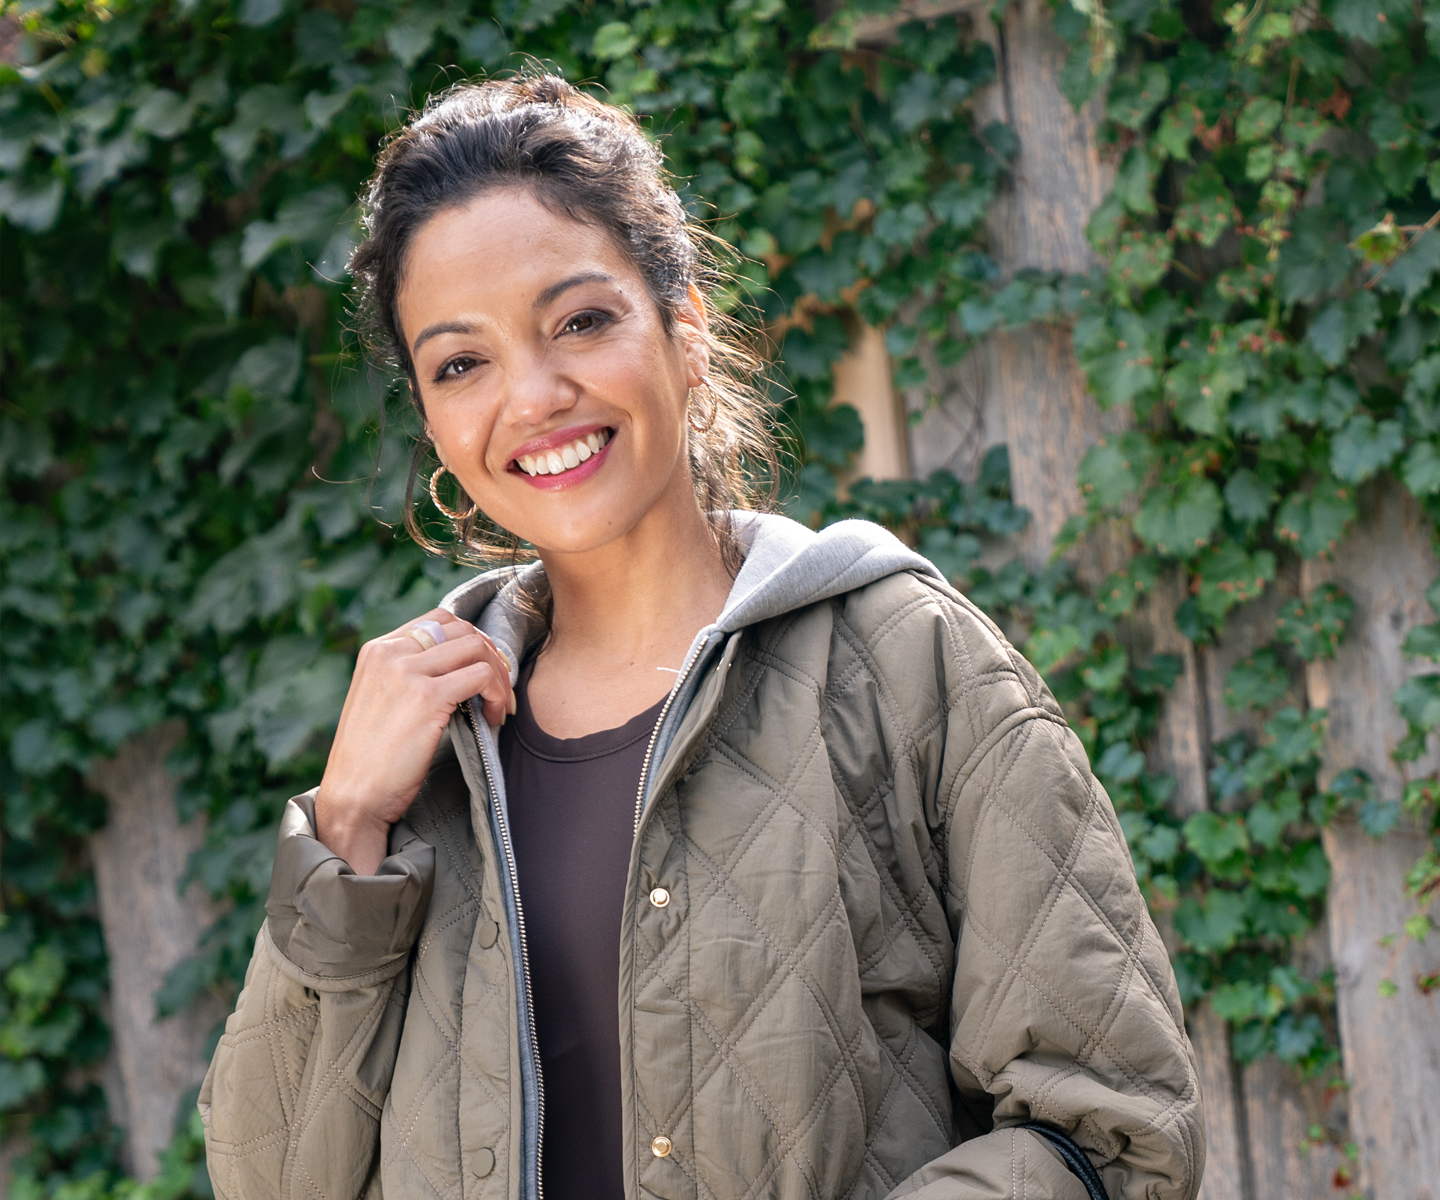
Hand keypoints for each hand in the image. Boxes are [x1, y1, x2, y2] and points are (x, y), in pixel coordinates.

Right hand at [315, 609, 515, 873]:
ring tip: (498, 707)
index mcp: (377, 650)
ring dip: (499, 676)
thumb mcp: (381, 701)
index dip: (470, 642)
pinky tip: (493, 718)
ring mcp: (408, 672)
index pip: (439, 621)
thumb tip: (457, 666)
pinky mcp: (428, 697)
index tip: (482, 670)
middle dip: (490, 656)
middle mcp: (390, 652)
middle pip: (463, 630)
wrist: (353, 797)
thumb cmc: (371, 759)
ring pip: (477, 648)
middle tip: (498, 690)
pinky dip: (497, 694)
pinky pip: (482, 676)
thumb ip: (408, 675)